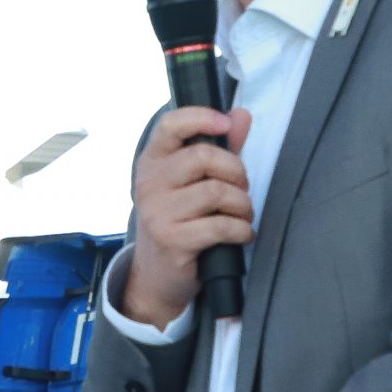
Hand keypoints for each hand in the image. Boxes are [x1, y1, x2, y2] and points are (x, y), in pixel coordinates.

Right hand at [122, 105, 254, 326]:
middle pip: (203, 157)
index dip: (201, 117)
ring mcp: (157, 212)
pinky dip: (241, 230)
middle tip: (242, 190)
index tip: (225, 125)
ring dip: (242, 206)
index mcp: (152, 162)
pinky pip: (221, 226)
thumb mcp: (193, 183)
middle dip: (236, 173)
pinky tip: (241, 235)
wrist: (156, 276)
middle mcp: (149, 183)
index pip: (170, 125)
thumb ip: (219, 148)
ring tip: (242, 216)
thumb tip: (241, 115)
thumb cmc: (180, 222)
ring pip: (217, 192)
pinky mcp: (172, 240)